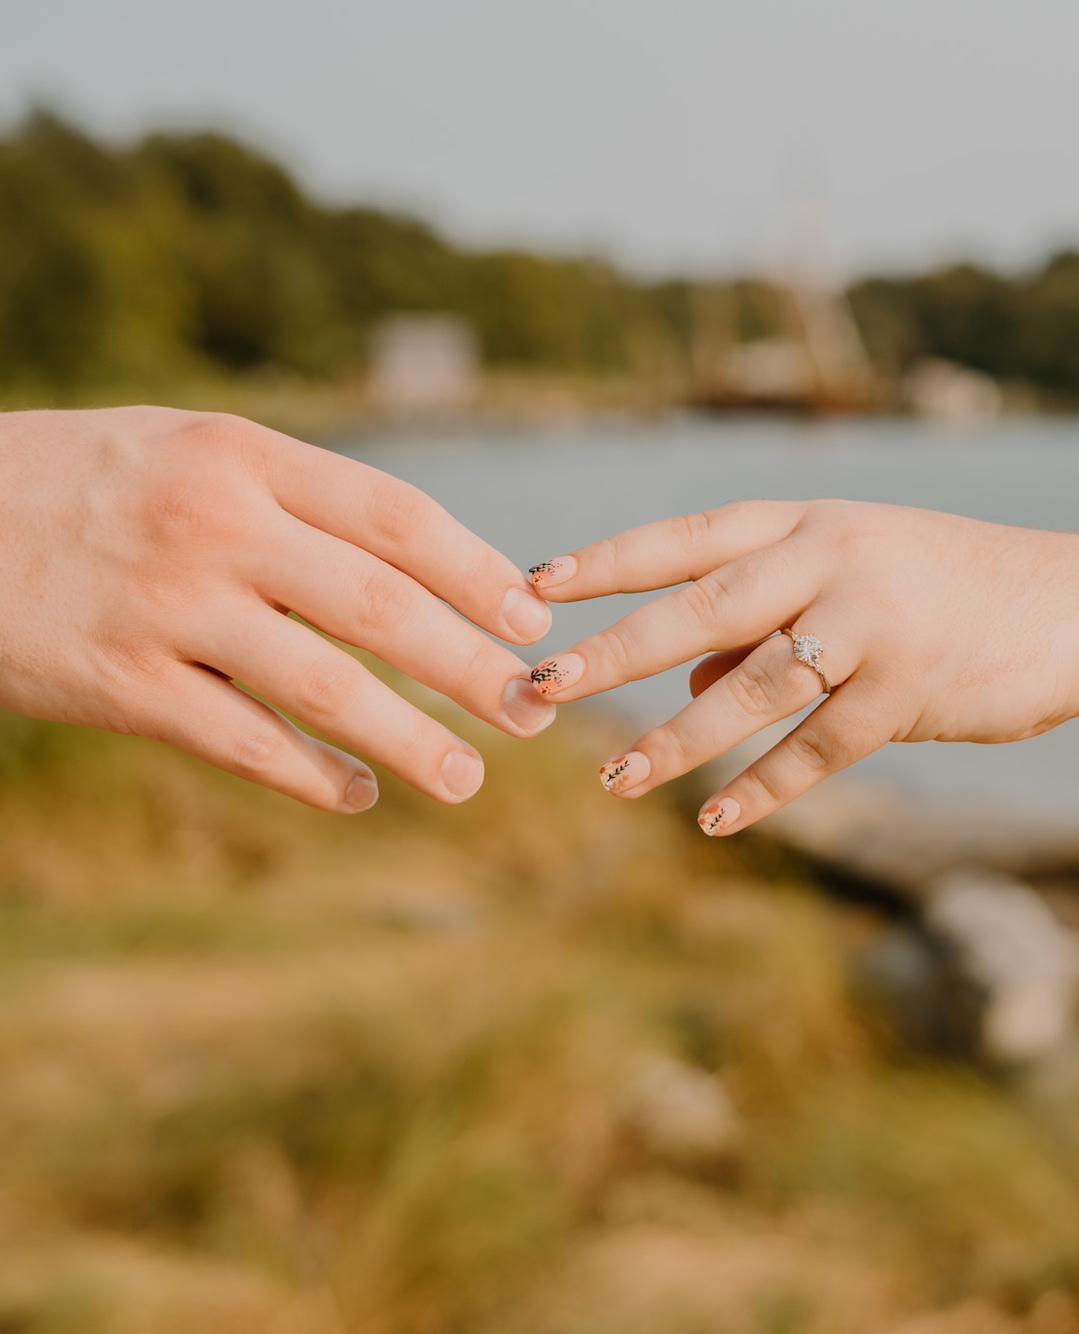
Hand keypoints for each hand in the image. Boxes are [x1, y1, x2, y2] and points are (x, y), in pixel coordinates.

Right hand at [0, 407, 555, 810]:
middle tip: (533, 711)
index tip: (531, 620)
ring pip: (323, 687)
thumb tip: (424, 568)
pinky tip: (358, 796)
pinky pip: (241, 743)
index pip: (396, 517)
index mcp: (245, 458)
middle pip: (381, 608)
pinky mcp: (120, 684)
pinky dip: (310, 777)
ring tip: (467, 779)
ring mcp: (167, 609)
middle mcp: (215, 526)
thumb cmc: (93, 484)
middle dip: (471, 668)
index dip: (477, 574)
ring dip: (409, 741)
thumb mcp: (194, 451)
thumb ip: (299, 500)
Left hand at [527, 500, 1078, 834]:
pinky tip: (716, 820)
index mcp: (808, 522)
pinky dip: (765, 788)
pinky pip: (819, 749)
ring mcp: (874, 623)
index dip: (607, 562)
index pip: (686, 538)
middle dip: (613, 651)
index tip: (534, 588)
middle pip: (699, 606)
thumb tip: (678, 675)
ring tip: (612, 777)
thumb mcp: (849, 578)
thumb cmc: (950, 588)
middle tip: (539, 687)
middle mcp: (832, 560)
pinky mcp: (911, 691)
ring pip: (752, 686)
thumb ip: (760, 622)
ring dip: (677, 738)